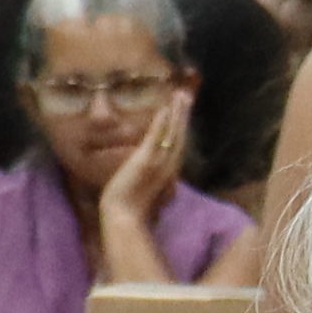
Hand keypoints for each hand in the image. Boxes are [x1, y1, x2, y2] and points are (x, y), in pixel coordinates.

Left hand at [102, 85, 195, 227]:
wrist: (125, 217)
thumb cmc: (132, 208)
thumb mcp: (147, 189)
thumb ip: (153, 178)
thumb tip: (159, 175)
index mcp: (169, 171)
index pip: (178, 144)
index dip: (182, 126)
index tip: (184, 111)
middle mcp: (169, 165)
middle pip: (180, 135)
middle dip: (183, 114)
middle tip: (186, 95)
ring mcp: (159, 162)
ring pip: (172, 133)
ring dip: (177, 113)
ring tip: (180, 95)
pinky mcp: (146, 159)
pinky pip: (157, 137)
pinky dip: (162, 122)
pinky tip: (165, 108)